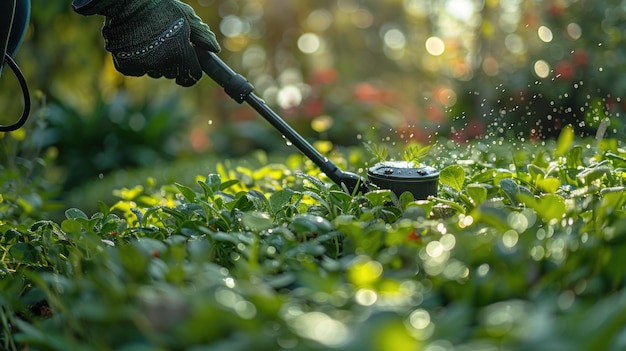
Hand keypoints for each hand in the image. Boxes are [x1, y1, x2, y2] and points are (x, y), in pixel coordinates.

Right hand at [73, 0, 219, 86]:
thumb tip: (214, 49)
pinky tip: (136, 44)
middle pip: (173, 74)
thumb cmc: (158, 7)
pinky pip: (137, 70)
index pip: (192, 76)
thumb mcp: (185, 15)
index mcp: (179, 53)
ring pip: (155, 72)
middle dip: (174, 64)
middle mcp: (161, 64)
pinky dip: (137, 61)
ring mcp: (142, 66)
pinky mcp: (126, 66)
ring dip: (156, 63)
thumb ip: (202, 34)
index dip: (193, 72)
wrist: (124, 3)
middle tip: (168, 45)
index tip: (190, 67)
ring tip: (151, 41)